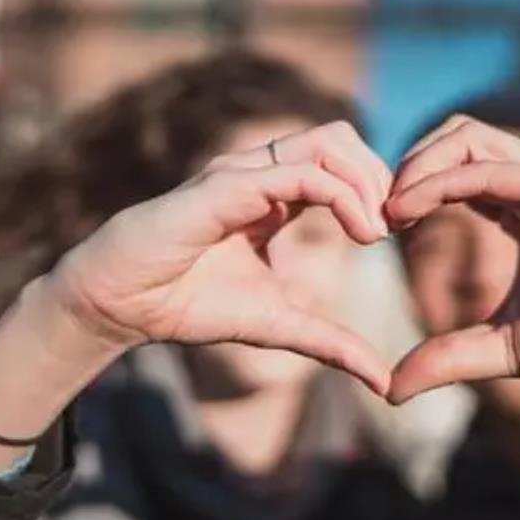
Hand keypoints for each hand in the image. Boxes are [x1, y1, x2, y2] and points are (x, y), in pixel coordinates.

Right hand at [47, 122, 391, 393]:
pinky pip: (298, 173)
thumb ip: (331, 343)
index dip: (377, 190)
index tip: (398, 233)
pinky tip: (360, 234)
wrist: (122, 307)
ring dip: (366, 181)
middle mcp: (260, 173)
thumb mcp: (279, 325)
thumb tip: (383, 381)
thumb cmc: (189, 305)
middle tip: (396, 226)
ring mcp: (242, 174)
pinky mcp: (225, 188)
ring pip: (327, 142)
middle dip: (380, 176)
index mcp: (274, 194)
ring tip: (378, 231)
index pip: (341, 163)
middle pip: (341, 138)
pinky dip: (342, 196)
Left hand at [385, 117, 519, 402]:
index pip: (452, 172)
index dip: (406, 191)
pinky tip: (411, 211)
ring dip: (417, 165)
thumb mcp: (508, 348)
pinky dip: (445, 180)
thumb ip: (451, 356)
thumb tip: (390, 388)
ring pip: (471, 138)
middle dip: (404, 165)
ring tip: (386, 211)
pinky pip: (498, 170)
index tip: (372, 231)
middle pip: (455, 138)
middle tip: (371, 214)